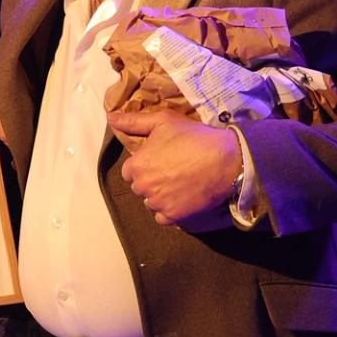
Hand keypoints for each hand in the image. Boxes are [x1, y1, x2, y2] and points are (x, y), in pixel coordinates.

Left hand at [108, 108, 241, 226]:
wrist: (226, 159)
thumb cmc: (193, 137)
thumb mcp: (163, 121)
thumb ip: (134, 122)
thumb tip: (111, 118)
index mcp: (136, 166)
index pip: (129, 171)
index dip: (143, 165)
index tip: (159, 160)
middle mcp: (143, 187)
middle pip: (140, 187)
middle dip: (151, 180)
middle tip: (171, 170)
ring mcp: (158, 203)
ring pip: (150, 202)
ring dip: (159, 196)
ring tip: (178, 183)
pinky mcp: (174, 215)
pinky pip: (162, 218)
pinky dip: (168, 210)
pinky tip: (180, 198)